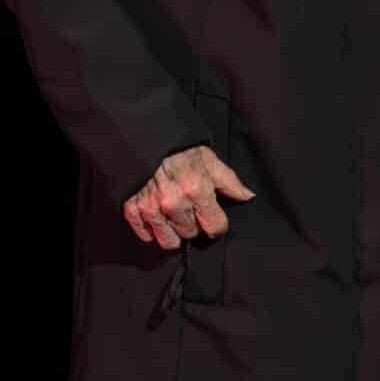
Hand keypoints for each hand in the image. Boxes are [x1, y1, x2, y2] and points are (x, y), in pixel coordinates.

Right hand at [122, 144, 254, 250]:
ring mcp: (151, 208)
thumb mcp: (208, 159)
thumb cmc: (180, 149)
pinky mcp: (132, 210)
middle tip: (191, 210)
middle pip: (192, 234)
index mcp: (196, 189)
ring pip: (170, 242)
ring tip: (175, 216)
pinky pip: (147, 237)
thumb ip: (229, 181)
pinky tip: (158, 216)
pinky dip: (153, 230)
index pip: (215, 226)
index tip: (214, 219)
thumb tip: (247, 197)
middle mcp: (173, 202)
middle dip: (194, 225)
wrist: (144, 138)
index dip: (218, 224)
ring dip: (174, 232)